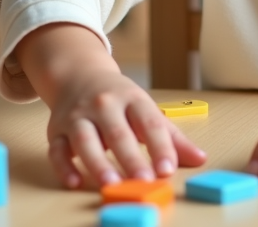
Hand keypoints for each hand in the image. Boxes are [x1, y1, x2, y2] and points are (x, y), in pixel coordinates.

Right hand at [14, 22, 205, 188]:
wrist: (78, 74)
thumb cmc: (119, 99)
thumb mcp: (146, 110)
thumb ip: (171, 137)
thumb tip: (201, 158)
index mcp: (132, 98)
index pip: (149, 123)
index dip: (160, 146)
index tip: (168, 169)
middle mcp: (104, 104)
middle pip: (118, 133)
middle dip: (131, 158)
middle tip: (144, 181)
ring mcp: (78, 116)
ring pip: (86, 140)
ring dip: (98, 163)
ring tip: (111, 184)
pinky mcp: (56, 129)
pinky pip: (56, 148)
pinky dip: (63, 166)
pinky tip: (73, 182)